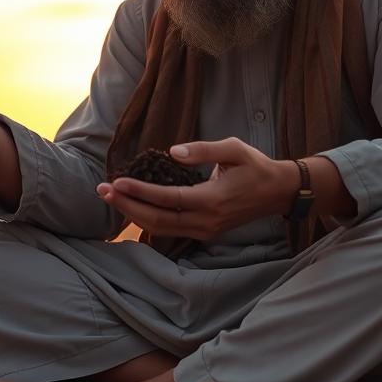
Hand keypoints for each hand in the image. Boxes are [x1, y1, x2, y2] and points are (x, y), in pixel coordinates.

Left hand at [96, 137, 293, 240]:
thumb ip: (203, 150)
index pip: (168, 199)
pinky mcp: (206, 232)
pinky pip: (171, 230)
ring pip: (162, 229)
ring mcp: (206, 230)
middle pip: (158, 220)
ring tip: (112, 198)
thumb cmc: (256, 166)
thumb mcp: (234, 149)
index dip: (140, 191)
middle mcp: (206, 220)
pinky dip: (149, 220)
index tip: (117, 181)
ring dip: (134, 214)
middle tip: (102, 190)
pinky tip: (134, 208)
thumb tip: (172, 151)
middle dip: (128, 205)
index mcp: (213, 200)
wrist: (279, 192)